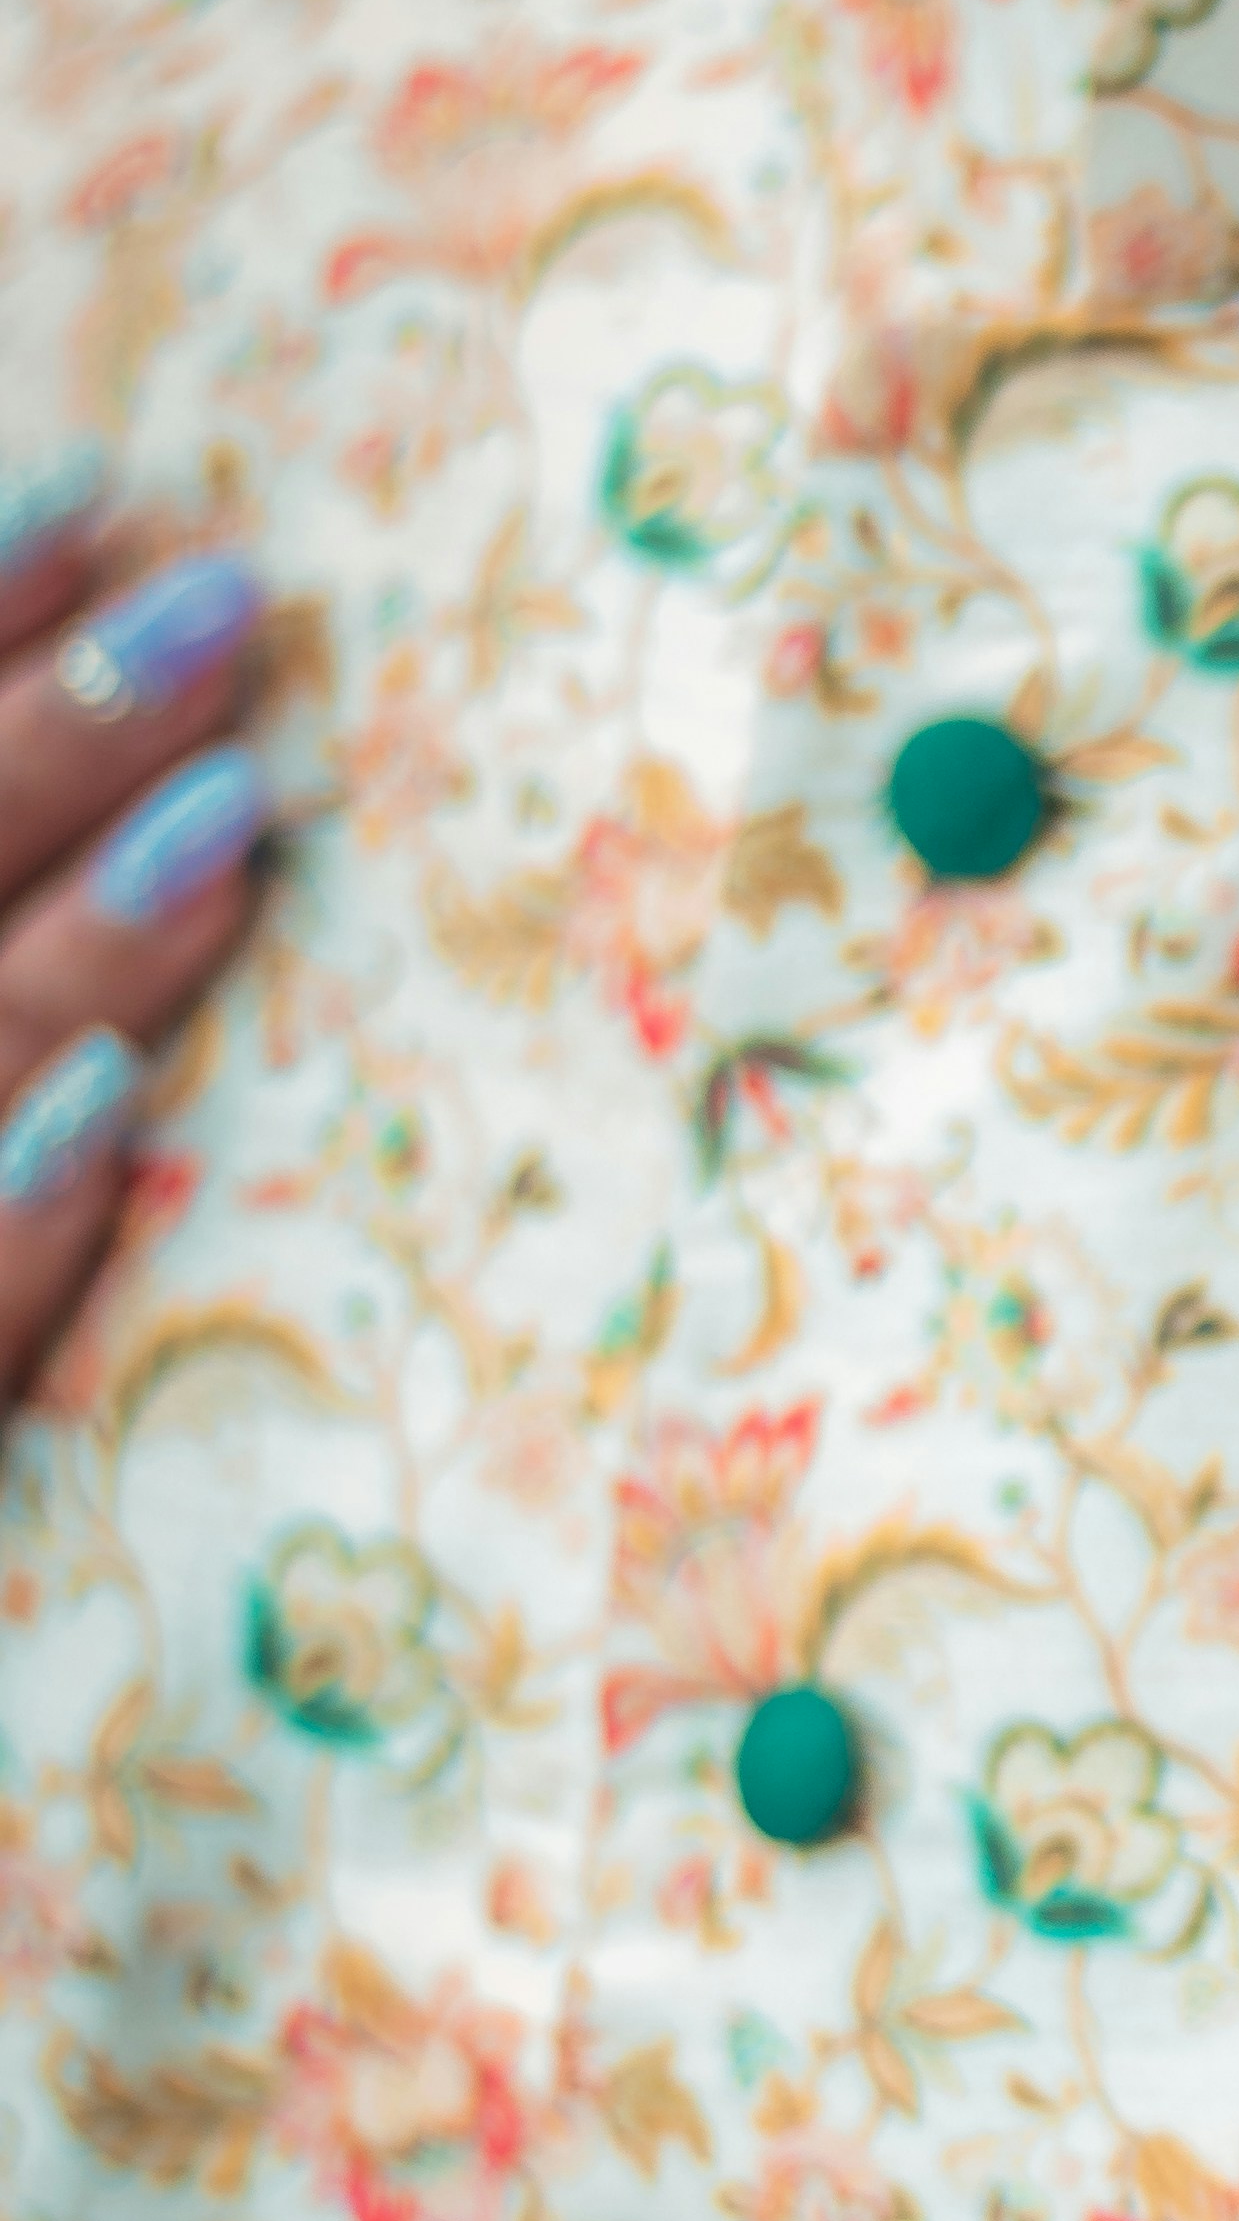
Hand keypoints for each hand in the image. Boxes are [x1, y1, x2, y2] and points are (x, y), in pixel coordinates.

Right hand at [0, 462, 272, 1398]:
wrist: (19, 1733)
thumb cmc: (55, 1318)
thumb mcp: (57, 1117)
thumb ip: (58, 986)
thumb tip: (202, 791)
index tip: (88, 487)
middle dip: (28, 731)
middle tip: (229, 596)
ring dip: (63, 952)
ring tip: (233, 811)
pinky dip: (2, 1227)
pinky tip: (108, 1125)